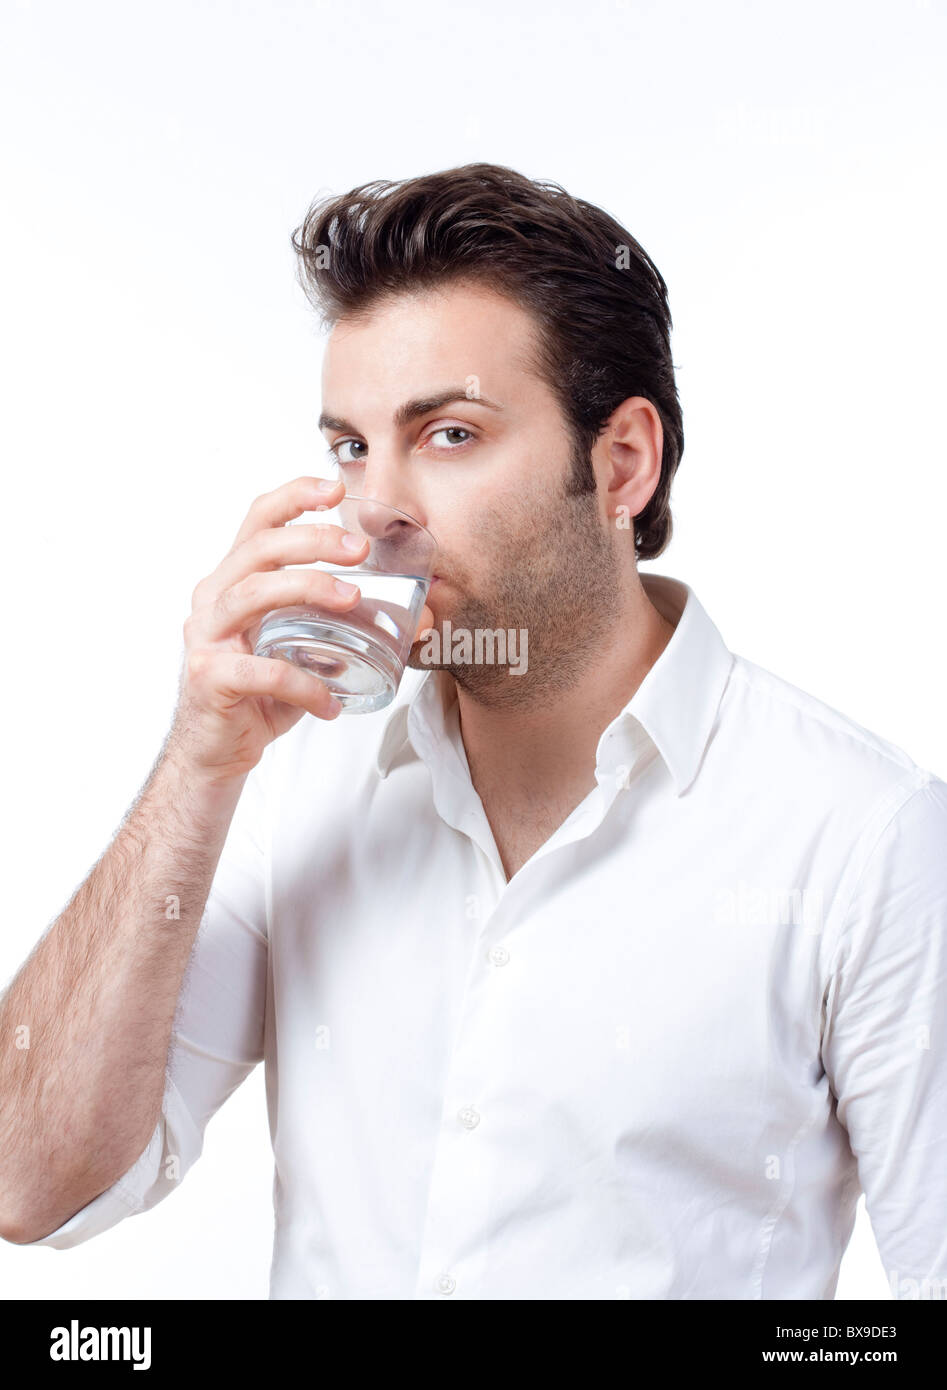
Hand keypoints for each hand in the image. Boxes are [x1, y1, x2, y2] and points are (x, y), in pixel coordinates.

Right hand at [166, 475, 426, 782]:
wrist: (216, 754)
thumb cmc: (262, 695)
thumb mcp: (304, 649)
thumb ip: (345, 627)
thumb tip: (420, 617)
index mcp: (232, 581)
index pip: (257, 522)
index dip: (293, 497)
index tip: (335, 488)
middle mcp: (212, 600)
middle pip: (258, 549)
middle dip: (313, 540)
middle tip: (360, 549)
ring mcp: (206, 638)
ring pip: (253, 594)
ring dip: (308, 589)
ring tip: (353, 601)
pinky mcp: (209, 678)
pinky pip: (263, 670)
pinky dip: (304, 683)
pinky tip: (332, 701)